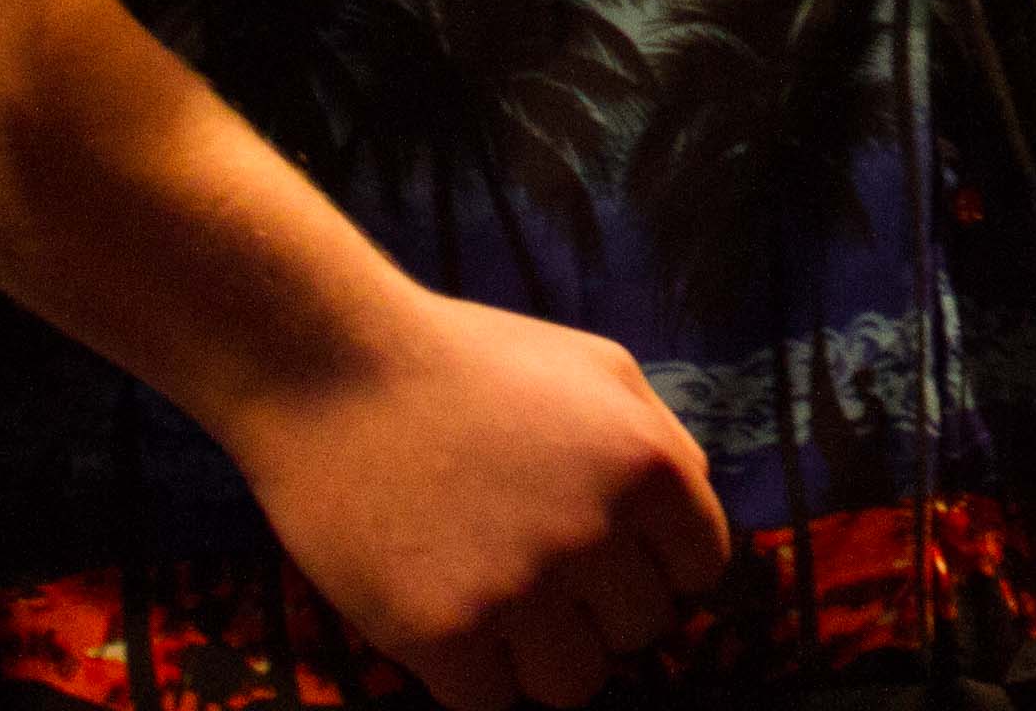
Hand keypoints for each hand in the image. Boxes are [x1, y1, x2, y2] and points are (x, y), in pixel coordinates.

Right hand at [207, 288, 729, 710]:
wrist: (334, 366)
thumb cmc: (469, 359)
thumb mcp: (596, 368)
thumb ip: (660, 440)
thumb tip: (691, 516)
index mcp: (647, 465)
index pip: (701, 568)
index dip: (658, 567)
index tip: (615, 557)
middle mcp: (596, 534)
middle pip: (641, 632)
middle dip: (601, 609)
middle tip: (545, 574)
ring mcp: (519, 590)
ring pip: (575, 684)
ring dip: (546, 657)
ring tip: (503, 608)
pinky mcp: (442, 635)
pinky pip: (490, 702)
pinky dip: (473, 674)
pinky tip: (448, 616)